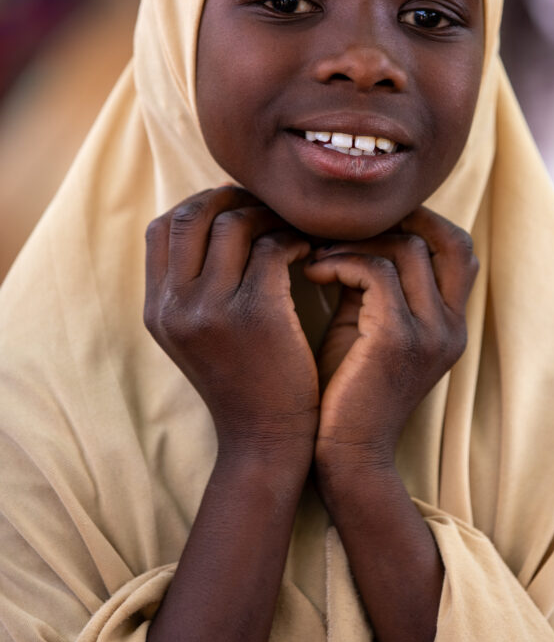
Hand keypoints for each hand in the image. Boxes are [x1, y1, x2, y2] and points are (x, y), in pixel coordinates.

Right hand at [144, 186, 317, 455]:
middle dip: (232, 199)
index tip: (235, 207)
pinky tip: (310, 253)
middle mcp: (175, 306)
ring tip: (293, 229)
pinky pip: (273, 248)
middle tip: (267, 206)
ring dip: (269, 217)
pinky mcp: (256, 315)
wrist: (265, 441)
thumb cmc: (244, 382)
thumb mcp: (197, 336)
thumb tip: (217, 218)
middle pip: (193, 214)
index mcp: (157, 309)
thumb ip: (194, 286)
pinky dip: (294, 241)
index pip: (163, 228)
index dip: (199, 206)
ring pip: (236, 224)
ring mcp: (212, 310)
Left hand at [304, 207, 477, 468]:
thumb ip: (372, 284)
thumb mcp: (366, 328)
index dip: (422, 222)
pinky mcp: (398, 339)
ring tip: (317, 252)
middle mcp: (451, 326)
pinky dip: (340, 263)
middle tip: (344, 225)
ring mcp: (431, 333)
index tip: (368, 221)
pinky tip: (312, 273)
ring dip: (356, 241)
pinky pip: (375, 272)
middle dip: (397, 221)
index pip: (461, 249)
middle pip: (448, 240)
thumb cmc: (345, 393)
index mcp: (450, 324)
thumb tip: (350, 234)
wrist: (344, 458)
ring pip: (408, 248)